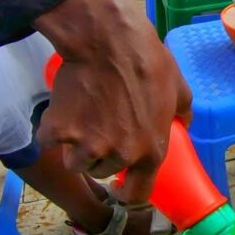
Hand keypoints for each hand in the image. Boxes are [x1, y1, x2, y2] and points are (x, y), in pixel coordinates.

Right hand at [34, 0, 192, 184]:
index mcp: (151, 151)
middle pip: (103, 170)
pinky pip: (50, 142)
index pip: (139, 193)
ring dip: (75, 146)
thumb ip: (182, 112)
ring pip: (76, 161)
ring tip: (81, 116)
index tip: (120, 185)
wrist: (107, 41)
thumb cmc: (147, 60)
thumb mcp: (178, 87)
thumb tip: (184, 124)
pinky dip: (51, 130)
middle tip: (100, 124)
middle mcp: (120, 156)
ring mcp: (87, 148)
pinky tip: (61, 107)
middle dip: (101, 153)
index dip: (128, 191)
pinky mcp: (59, 134)